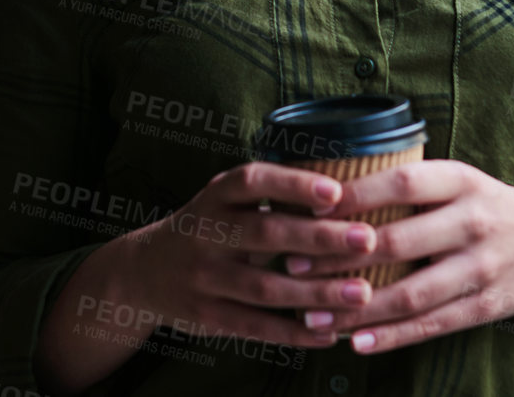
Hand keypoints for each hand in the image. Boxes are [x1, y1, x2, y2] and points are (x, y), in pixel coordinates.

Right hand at [110, 161, 388, 349]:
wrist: (145, 272)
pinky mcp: (205, 315)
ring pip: (264, 287)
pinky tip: (329, 332)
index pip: (253, 181)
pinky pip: (254, 327)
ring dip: (316, 292)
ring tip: (362, 294)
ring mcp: (203, 276)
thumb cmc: (210, 227)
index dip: (294, 185)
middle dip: (320, 238)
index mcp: (216, 195)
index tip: (336, 192)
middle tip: (368, 239)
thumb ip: (272, 196)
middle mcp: (206, 231)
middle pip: (265, 233)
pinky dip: (294, 332)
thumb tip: (349, 189)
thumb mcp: (226, 200)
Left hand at [280, 159, 513, 352]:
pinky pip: (432, 325)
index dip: (356, 195)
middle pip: (399, 242)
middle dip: (341, 256)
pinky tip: (356, 342)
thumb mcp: (457, 180)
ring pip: (411, 294)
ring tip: (311, 315)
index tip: (310, 206)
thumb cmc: (484, 207)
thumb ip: (408, 183)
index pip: (403, 183)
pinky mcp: (486, 307)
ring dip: (357, 309)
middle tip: (293, 262)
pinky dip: (393, 336)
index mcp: (462, 180)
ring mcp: (483, 268)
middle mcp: (474, 222)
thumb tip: (328, 186)